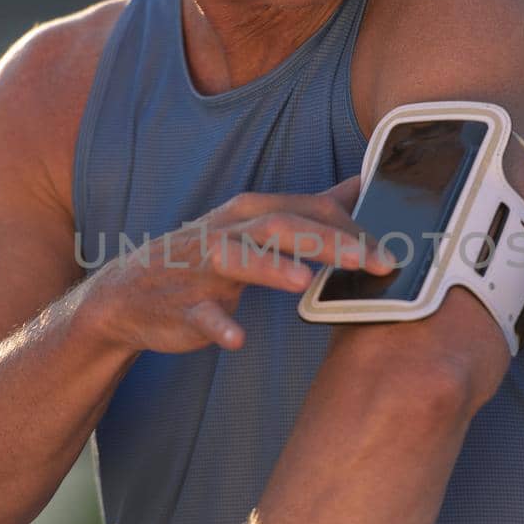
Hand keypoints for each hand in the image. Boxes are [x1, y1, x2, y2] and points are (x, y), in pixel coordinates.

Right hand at [87, 173, 394, 354]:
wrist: (129, 294)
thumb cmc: (205, 260)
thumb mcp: (256, 227)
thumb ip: (311, 209)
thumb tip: (362, 184)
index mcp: (250, 213)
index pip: (308, 211)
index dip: (352, 228)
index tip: (393, 248)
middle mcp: (227, 232)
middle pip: (281, 227)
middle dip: (328, 242)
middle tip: (371, 260)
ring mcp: (201, 269)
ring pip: (237, 259)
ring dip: (269, 268)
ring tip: (303, 281)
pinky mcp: (182, 306)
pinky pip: (200, 314)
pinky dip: (217, 326)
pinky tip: (236, 339)